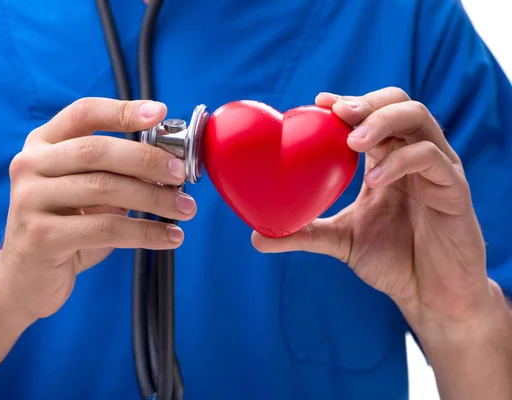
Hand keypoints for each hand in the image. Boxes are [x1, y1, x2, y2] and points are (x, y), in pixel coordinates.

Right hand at [0, 98, 195, 319]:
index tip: (159, 112)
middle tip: (180, 174)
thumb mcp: (88, 193)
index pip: (84, 113)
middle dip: (147, 160)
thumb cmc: (66, 230)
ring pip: (104, 188)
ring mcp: (30, 199)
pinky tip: (170, 237)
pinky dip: (145, 233)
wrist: (24, 280)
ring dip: (154, 198)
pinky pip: (106, 229)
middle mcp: (30, 165)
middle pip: (96, 151)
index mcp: (43, 144)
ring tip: (185, 209)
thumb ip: (116, 173)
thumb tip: (171, 165)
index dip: (122, 111)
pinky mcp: (41, 235)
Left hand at [252, 87, 500, 340]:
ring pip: (419, 120)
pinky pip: (432, 159)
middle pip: (398, 104)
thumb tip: (255, 237)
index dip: (347, 104)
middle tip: (336, 112)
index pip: (372, 116)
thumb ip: (304, 233)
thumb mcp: (341, 241)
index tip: (317, 103)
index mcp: (388, 161)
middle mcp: (413, 156)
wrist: (430, 295)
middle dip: (366, 102)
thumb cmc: (393, 261)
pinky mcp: (455, 190)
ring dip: (382, 121)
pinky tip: (376, 178)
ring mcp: (438, 170)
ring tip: (352, 142)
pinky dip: (401, 161)